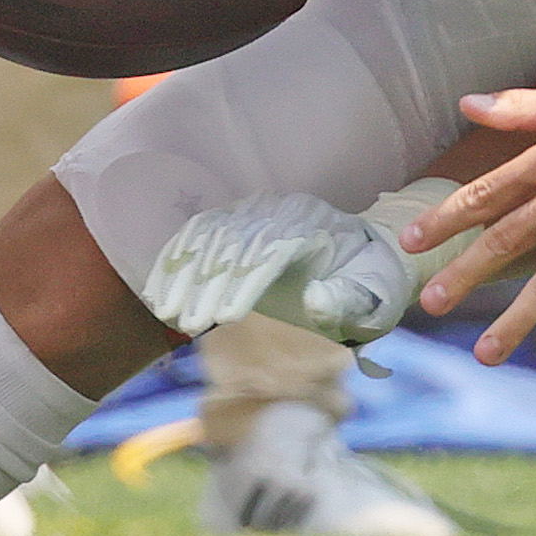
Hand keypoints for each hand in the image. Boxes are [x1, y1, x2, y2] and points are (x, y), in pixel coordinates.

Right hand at [141, 183, 460, 342]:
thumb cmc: (371, 281)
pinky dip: (177, 258)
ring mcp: (254, 213)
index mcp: (313, 225)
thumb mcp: (373, 295)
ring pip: (210, 239)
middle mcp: (279, 212)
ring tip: (169, 311)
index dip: (244, 284)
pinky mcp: (237, 221)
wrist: (367, 249)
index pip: (271, 250)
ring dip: (186, 275)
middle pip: (234, 246)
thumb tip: (314, 304)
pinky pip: (200, 233)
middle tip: (191, 323)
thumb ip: (347, 300)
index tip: (226, 316)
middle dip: (208, 285)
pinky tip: (161, 287)